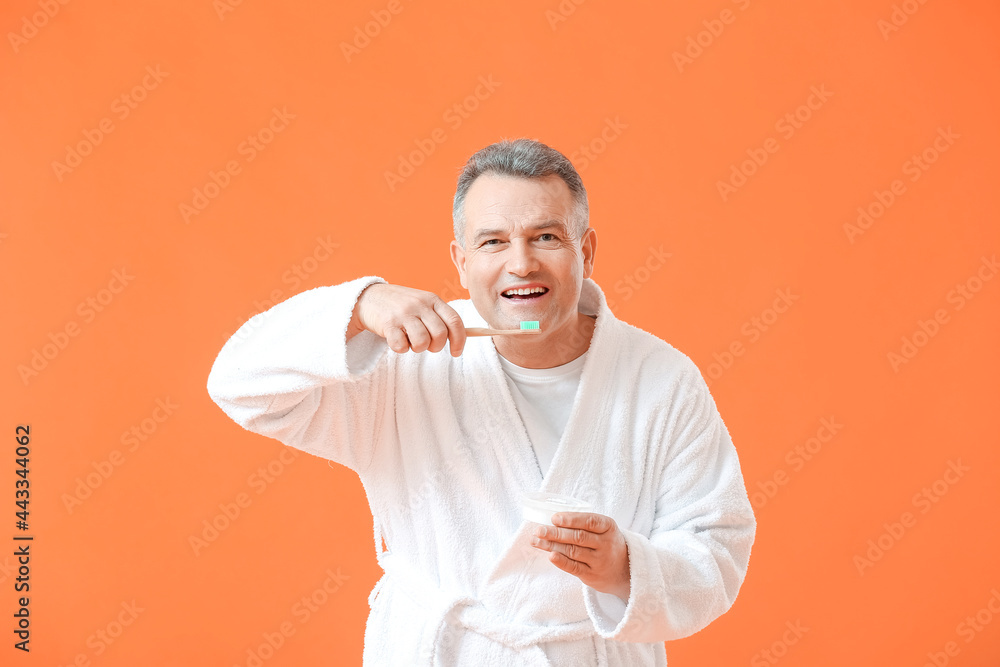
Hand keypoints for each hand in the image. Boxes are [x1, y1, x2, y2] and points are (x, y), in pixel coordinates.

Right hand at [349, 283, 466, 356]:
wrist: (369, 297)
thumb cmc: (401, 305)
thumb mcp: (423, 304)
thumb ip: (440, 317)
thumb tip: (463, 336)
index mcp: (432, 299)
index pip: (455, 321)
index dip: (459, 340)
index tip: (456, 352)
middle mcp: (420, 304)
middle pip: (440, 334)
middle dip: (436, 346)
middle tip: (427, 345)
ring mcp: (403, 313)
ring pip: (422, 342)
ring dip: (418, 348)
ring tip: (411, 341)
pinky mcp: (388, 324)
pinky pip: (401, 346)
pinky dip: (401, 348)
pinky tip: (397, 340)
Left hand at [531, 512, 630, 601]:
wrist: (624, 570)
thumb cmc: (606, 543)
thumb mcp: (603, 530)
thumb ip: (583, 524)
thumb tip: (552, 520)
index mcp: (608, 527)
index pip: (589, 521)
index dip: (571, 519)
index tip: (554, 518)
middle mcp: (606, 544)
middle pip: (578, 537)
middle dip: (556, 533)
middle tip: (539, 530)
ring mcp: (599, 561)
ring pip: (573, 551)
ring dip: (552, 546)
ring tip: (536, 541)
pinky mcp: (592, 575)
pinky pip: (574, 567)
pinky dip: (561, 561)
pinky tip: (550, 555)